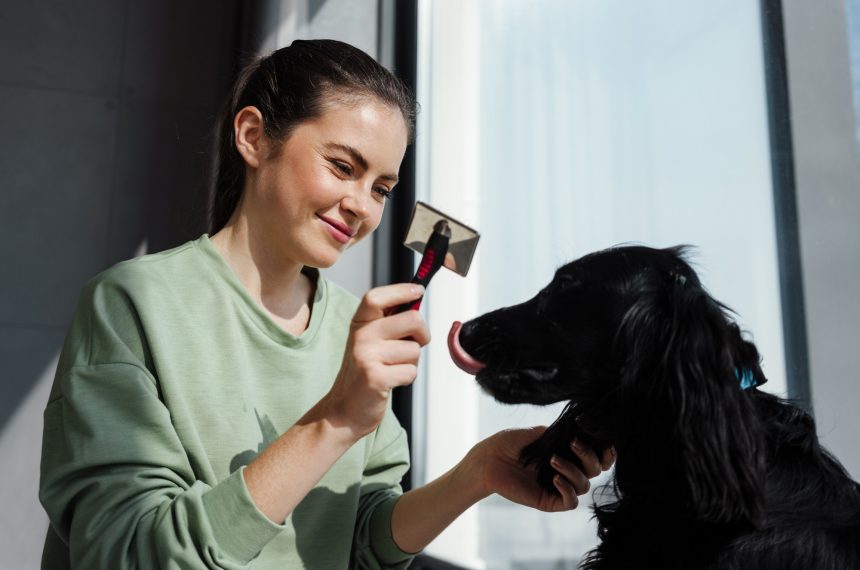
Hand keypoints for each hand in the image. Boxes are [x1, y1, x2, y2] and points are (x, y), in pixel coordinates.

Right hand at [321, 283, 429, 439]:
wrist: (344, 410)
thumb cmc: (364, 373)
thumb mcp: (370, 341)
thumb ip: (389, 322)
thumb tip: (416, 300)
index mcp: (359, 323)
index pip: (377, 297)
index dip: (401, 290)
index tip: (418, 290)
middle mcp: (360, 336)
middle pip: (412, 319)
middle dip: (422, 335)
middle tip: (411, 345)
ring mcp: (366, 356)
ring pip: (414, 349)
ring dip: (411, 362)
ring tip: (391, 369)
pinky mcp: (375, 377)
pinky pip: (411, 371)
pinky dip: (407, 378)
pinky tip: (390, 382)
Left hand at [466, 426, 614, 511]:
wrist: (487, 459)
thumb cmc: (508, 443)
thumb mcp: (536, 432)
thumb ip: (559, 433)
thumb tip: (580, 431)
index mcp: (566, 453)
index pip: (596, 457)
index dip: (606, 452)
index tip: (606, 443)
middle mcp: (566, 470)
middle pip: (595, 470)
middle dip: (589, 456)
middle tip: (573, 444)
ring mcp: (558, 486)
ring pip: (584, 485)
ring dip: (573, 470)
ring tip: (552, 460)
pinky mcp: (548, 500)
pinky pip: (571, 502)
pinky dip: (568, 490)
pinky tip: (555, 478)